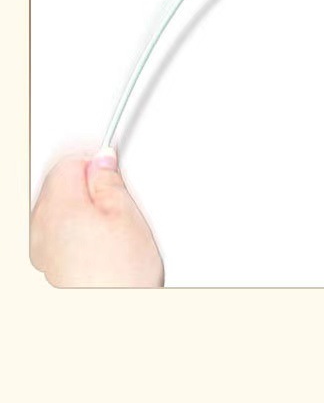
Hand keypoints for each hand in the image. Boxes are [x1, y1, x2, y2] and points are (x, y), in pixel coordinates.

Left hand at [31, 149, 163, 286]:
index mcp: (58, 208)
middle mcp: (40, 227)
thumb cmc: (121, 275)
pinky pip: (57, 236)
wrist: (116, 320)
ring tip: (111, 232)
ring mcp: (39, 249)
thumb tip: (102, 160)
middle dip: (86, 188)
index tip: (112, 171)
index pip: (69, 164)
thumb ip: (109, 181)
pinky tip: (100, 248)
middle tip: (117, 205)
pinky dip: (75, 234)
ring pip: (57, 212)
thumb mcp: (126, 215)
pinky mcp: (46, 266)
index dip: (95, 163)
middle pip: (58, 187)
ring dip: (80, 212)